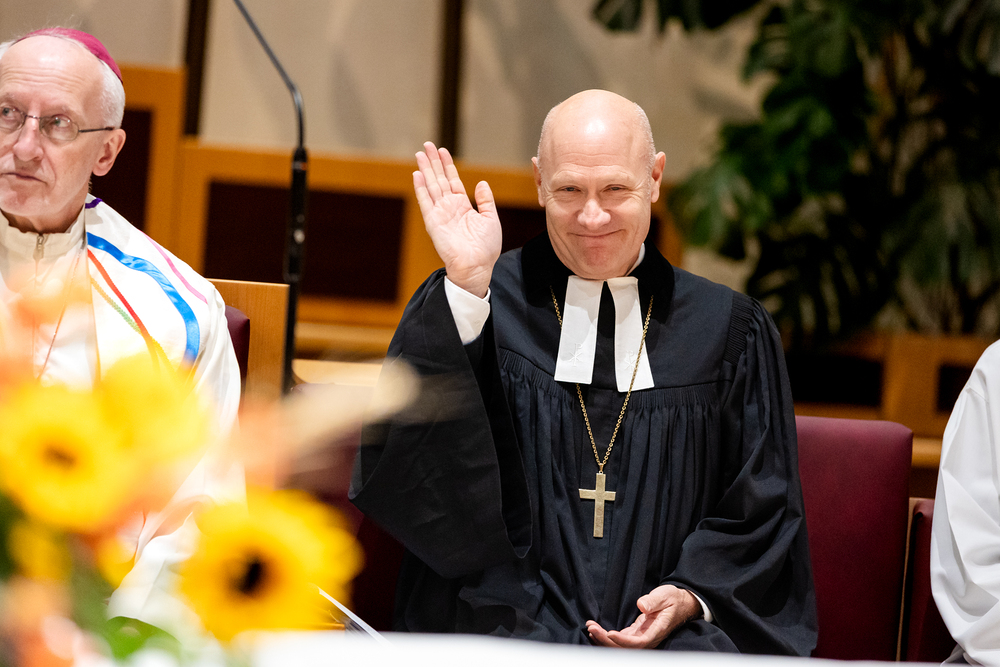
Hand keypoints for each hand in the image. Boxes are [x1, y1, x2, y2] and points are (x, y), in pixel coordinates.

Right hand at [413, 141, 501, 297]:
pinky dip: (421, 188)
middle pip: (439, 179)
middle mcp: (449, 207)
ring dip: (425, 169)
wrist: (476, 266)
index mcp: (463, 206)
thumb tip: (482, 183)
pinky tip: (417, 174)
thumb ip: (485, 200)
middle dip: (433, 161)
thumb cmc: (486, 248)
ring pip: (431, 186)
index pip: (453, 180)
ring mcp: (440, 214)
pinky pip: (425, 202)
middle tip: (427, 144)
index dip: (447, 165)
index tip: (443, 150)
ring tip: (420, 153)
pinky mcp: (433, 222)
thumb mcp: (490, 219)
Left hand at [586, 584, 700, 648]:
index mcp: (657, 631)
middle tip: (592, 628)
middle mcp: (648, 639)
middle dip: (607, 640)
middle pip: (625, 648)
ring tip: (590, 628)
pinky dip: (607, 636)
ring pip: (621, 646)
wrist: (680, 603)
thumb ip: (653, 601)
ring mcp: (641, 637)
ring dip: (604, 639)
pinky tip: (596, 630)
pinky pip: (620, 640)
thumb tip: (641, 605)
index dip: (623, 641)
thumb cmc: (673, 599)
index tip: (610, 633)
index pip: (639, 642)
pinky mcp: (636, 634)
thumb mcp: (665, 596)